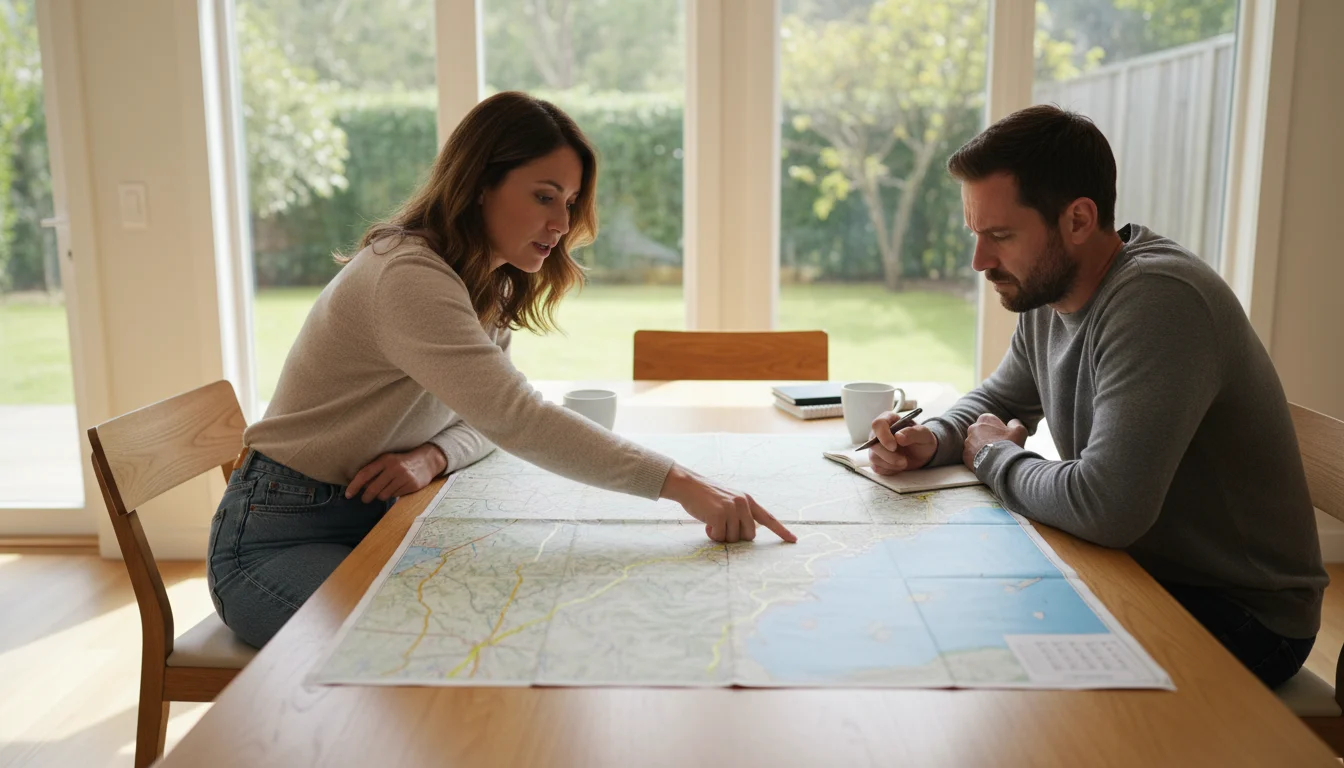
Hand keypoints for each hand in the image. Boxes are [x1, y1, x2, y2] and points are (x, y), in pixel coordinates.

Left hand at [346, 443, 447, 502]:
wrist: (426, 460)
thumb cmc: (401, 462)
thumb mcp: (387, 460)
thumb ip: (374, 470)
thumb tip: (359, 486)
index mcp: (385, 459)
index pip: (365, 474)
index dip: (354, 486)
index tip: (348, 494)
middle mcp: (394, 468)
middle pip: (373, 489)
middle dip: (366, 497)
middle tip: (365, 499)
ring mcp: (404, 477)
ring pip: (383, 495)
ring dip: (381, 496)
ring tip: (384, 490)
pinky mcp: (411, 485)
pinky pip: (395, 496)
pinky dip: (392, 495)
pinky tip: (396, 488)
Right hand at [659, 464, 796, 543]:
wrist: (688, 485)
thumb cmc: (706, 496)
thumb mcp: (729, 500)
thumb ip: (741, 514)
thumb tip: (748, 533)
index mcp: (747, 500)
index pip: (768, 518)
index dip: (781, 531)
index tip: (793, 540)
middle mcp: (743, 504)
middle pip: (749, 536)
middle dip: (735, 536)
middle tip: (721, 525)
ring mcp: (732, 508)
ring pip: (733, 538)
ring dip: (721, 535)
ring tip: (711, 520)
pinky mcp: (720, 515)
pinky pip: (719, 537)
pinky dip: (712, 534)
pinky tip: (706, 521)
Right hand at [868, 411, 937, 475]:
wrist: (922, 454)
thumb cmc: (921, 440)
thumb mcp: (923, 434)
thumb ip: (912, 433)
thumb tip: (898, 436)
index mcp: (889, 420)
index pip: (878, 424)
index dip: (883, 436)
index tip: (893, 446)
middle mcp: (879, 433)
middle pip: (873, 444)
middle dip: (889, 455)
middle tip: (903, 461)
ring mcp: (876, 447)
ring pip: (874, 457)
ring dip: (890, 464)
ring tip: (904, 463)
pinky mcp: (877, 460)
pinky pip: (877, 467)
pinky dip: (889, 470)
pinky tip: (898, 466)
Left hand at [962, 413, 1027, 469]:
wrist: (999, 464)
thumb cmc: (1010, 444)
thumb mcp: (1019, 430)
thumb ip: (1015, 423)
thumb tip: (1012, 422)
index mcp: (985, 419)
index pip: (990, 421)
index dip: (998, 429)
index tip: (1004, 437)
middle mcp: (973, 428)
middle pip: (982, 432)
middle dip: (988, 438)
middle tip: (998, 447)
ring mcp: (967, 441)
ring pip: (975, 443)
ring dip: (982, 448)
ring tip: (993, 456)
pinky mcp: (965, 454)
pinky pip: (971, 455)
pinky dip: (978, 458)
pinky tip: (987, 462)